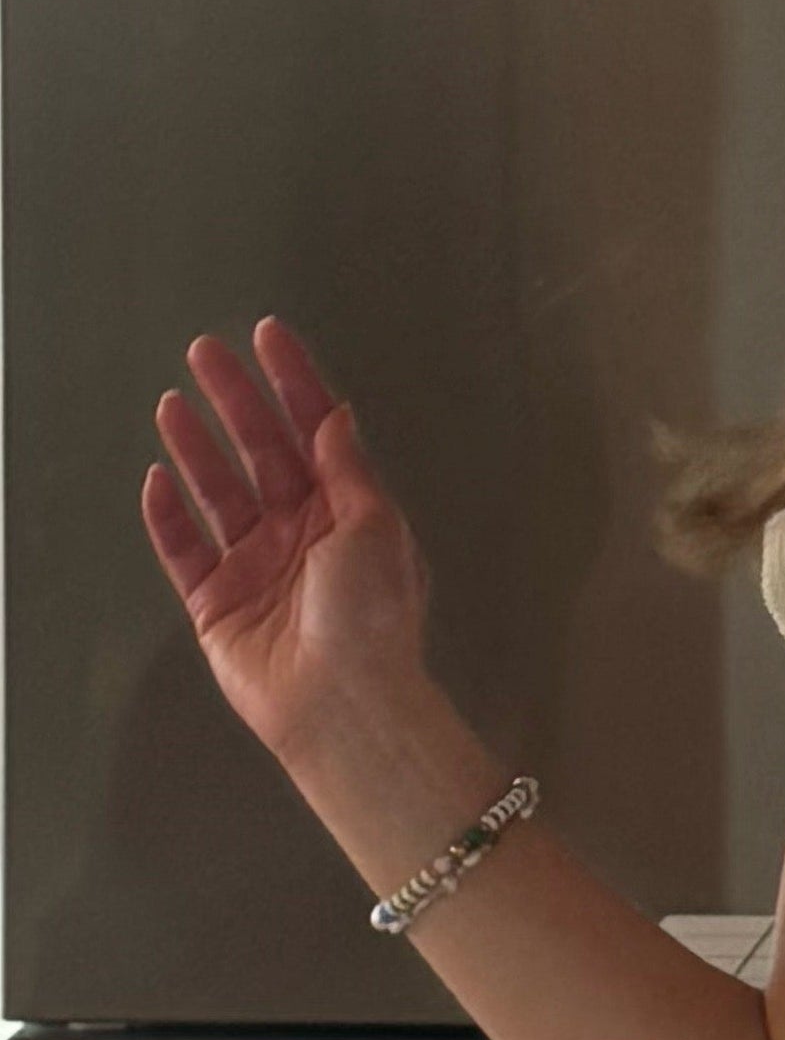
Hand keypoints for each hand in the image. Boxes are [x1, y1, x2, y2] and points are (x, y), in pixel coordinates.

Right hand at [141, 318, 436, 765]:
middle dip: (236, 401)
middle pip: (263, 454)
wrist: (345, 704)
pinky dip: (168, 517)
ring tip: (174, 403)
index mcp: (349, 517)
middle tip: (206, 352)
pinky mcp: (218, 606)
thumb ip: (348, 468)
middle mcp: (302, 537)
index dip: (295, 384)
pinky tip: (156, 478)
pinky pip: (184, 552)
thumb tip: (336, 414)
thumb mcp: (374, 528)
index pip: (317, 435)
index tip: (269, 335)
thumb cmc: (372, 618)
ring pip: (219, 494)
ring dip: (196, 448)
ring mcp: (258, 570)